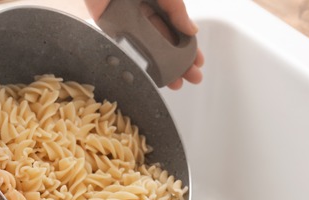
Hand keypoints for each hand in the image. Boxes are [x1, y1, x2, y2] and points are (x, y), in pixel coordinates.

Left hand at [84, 0, 203, 89]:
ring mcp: (128, 24)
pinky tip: (149, 75)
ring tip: (175, 83)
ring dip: (162, 68)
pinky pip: (126, 48)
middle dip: (179, 63)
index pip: (177, 31)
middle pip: (165, 44)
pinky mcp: (111, 29)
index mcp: (158, 5)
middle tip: (191, 78)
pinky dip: (137, 62)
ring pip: (148, 50)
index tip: (197, 63)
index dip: (188, 48)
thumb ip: (177, 9)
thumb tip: (193, 30)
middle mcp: (144, 16)